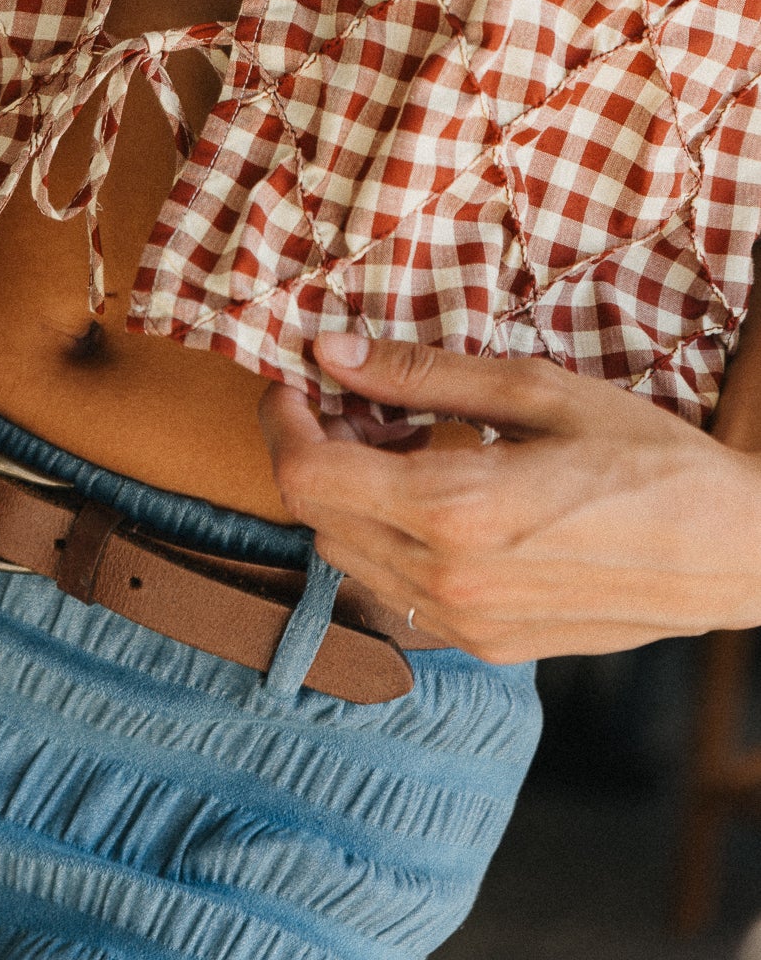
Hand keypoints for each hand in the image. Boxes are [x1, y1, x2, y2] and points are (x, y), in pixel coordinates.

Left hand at [257, 336, 760, 662]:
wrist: (735, 552)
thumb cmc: (647, 458)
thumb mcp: (536, 391)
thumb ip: (423, 375)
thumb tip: (333, 351)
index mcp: (454, 508)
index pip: (305, 476)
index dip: (282, 423)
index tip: (294, 382)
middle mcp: (447, 578)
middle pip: (316, 517)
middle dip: (314, 452)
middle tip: (356, 402)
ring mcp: (466, 624)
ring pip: (347, 559)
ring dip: (348, 499)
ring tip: (402, 445)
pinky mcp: (488, 647)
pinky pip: (396, 594)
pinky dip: (387, 542)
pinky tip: (437, 500)